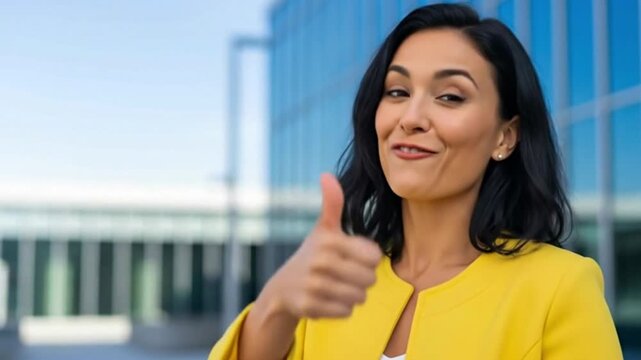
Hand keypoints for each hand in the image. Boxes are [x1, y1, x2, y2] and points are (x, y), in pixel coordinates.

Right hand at [267, 173, 382, 318]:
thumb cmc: (313, 255)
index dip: (368, 260)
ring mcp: (314, 285)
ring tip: (336, 287)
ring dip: (352, 295)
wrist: (283, 288)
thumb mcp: (323, 229)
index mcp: (330, 240)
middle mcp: (320, 262)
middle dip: (361, 280)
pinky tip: (327, 300)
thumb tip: (326, 175)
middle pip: (370, 279)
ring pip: (360, 297)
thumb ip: (332, 204)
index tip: (352, 257)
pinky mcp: (309, 307)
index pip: (375, 257)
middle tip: (344, 275)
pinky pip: (346, 311)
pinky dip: (341, 308)